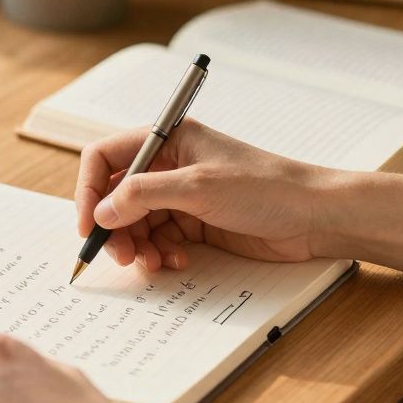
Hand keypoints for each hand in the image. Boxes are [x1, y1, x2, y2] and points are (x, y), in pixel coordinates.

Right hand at [75, 119, 329, 270]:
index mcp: (167, 140)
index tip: (88, 225)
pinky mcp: (196, 222)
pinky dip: (159, 253)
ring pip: (135, 222)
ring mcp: (182, 195)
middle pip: (116, 195)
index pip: (106, 158)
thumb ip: (143, 195)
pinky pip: (159, 239)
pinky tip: (176, 261)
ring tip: (152, 263)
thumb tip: (101, 211)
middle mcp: (169, 165)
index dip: (89, 190)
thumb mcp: (199, 187)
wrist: (314, 216)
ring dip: (137, 245)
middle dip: (113, 226)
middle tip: (121, 256)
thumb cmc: (266, 187)